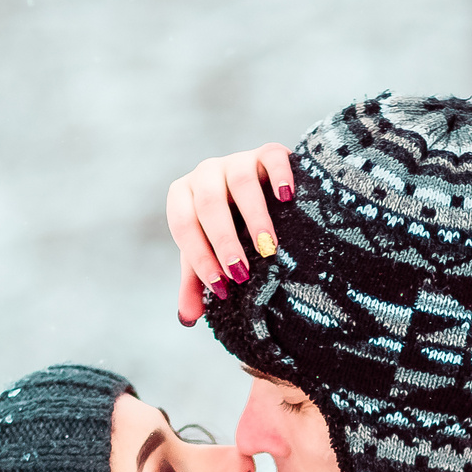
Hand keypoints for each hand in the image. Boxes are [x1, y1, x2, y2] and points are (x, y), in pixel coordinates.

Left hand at [167, 145, 296, 325]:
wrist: (259, 194)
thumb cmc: (229, 230)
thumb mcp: (210, 253)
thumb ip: (197, 281)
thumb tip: (187, 319)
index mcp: (183, 196)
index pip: (183, 225)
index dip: (199, 257)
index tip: (221, 287)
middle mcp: (206, 173)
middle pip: (210, 204)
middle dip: (224, 241)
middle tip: (242, 274)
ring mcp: (237, 160)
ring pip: (241, 183)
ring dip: (254, 218)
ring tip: (268, 249)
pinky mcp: (268, 152)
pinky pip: (272, 157)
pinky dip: (280, 176)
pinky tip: (288, 199)